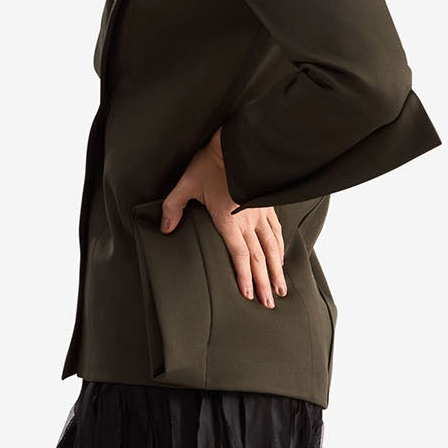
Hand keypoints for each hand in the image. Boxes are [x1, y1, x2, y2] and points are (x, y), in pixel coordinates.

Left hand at [159, 126, 287, 308]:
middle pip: (259, 257)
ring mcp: (260, 211)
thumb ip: (173, 208)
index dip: (245, 277)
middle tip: (269, 304)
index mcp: (228, 219)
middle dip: (265, 282)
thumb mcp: (186, 184)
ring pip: (272, 246)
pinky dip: (280, 245)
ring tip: (281, 288)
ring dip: (277, 268)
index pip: (239, 255)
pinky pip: (276, 229)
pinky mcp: (265, 203)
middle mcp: (247, 219)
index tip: (249, 296)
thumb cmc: (209, 163)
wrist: (233, 144)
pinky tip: (282, 254)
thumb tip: (165, 229)